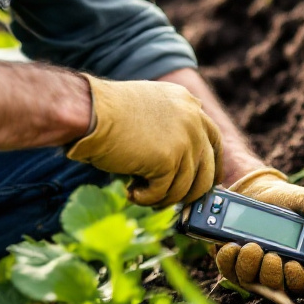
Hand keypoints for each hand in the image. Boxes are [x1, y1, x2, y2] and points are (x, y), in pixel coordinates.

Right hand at [66, 75, 222, 206]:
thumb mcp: (149, 109)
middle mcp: (193, 119)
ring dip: (163, 197)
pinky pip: (164, 193)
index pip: (213, 140)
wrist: (90, 111)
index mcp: (188, 103)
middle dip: (191, 191)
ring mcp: (185, 140)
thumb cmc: (106, 112)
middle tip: (171, 200)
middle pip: (207, 169)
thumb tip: (179, 165)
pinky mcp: (169, 160)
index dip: (211, 165)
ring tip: (139, 193)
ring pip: (186, 188)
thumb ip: (170, 127)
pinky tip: (131, 191)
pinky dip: (146, 198)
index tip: (205, 182)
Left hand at [213, 167, 303, 294]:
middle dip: (279, 276)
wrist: (260, 193)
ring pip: (260, 285)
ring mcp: (267, 273)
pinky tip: (232, 247)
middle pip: (289, 289)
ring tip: (251, 247)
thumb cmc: (293, 201)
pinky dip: (231, 262)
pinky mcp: (244, 268)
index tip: (303, 270)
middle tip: (273, 257)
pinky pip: (234, 274)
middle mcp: (294, 272)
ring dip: (254, 269)